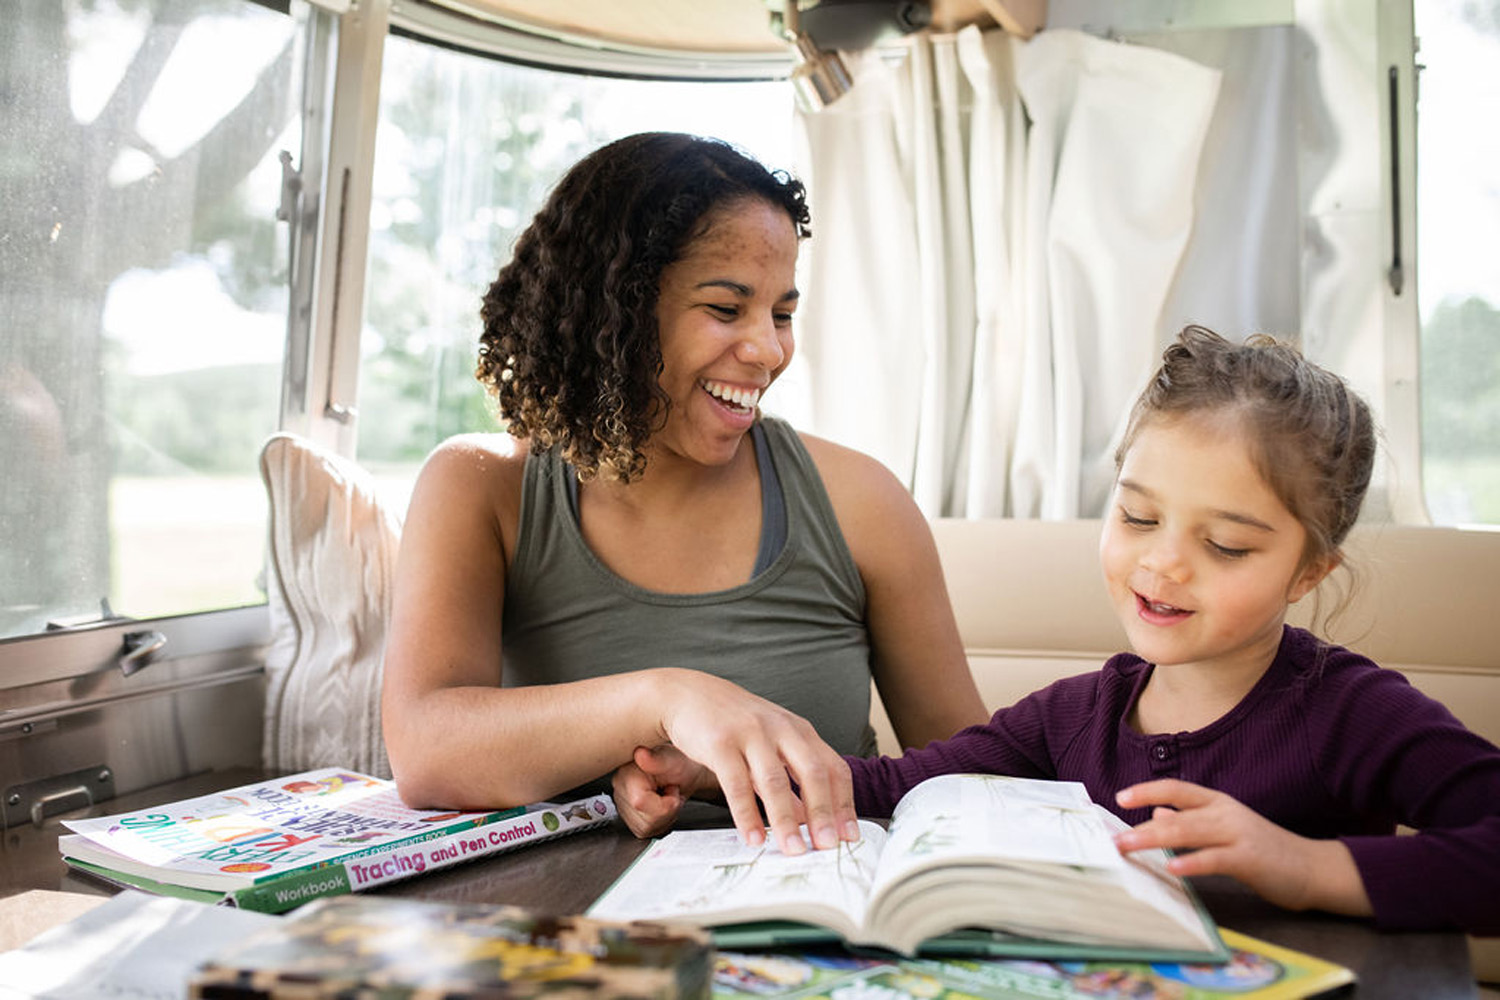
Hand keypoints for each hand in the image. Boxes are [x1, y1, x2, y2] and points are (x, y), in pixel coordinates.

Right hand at [613, 744, 706, 839]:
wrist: (685, 772)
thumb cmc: (680, 762)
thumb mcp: (673, 758)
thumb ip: (657, 758)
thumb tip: (640, 753)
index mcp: (626, 772)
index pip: (640, 803)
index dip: (664, 803)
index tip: (672, 789)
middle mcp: (620, 788)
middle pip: (644, 820)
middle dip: (667, 810)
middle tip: (671, 791)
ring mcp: (623, 803)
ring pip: (645, 829)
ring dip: (665, 817)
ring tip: (667, 797)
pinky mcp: (629, 815)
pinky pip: (645, 832)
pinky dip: (661, 823)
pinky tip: (662, 806)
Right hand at [653, 669, 858, 855]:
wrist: (688, 694)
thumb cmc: (734, 722)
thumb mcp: (770, 745)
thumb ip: (789, 780)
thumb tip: (807, 819)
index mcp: (799, 731)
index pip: (833, 768)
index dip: (844, 803)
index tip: (849, 835)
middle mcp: (780, 729)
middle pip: (812, 772)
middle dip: (823, 813)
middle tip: (828, 846)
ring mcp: (750, 734)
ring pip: (774, 780)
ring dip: (786, 820)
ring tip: (793, 850)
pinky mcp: (720, 742)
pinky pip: (736, 784)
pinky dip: (746, 814)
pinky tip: (753, 837)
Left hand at [1113, 779, 1371, 916]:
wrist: (1312, 868)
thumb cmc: (1264, 849)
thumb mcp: (1225, 828)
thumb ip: (1192, 820)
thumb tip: (1156, 815)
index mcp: (1218, 803)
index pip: (1177, 789)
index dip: (1148, 790)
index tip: (1121, 796)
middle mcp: (1225, 813)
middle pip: (1177, 813)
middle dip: (1142, 825)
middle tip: (1114, 838)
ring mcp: (1238, 834)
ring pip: (1190, 832)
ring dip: (1155, 839)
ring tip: (1130, 847)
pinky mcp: (1250, 859)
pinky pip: (1215, 859)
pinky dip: (1193, 863)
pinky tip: (1173, 869)